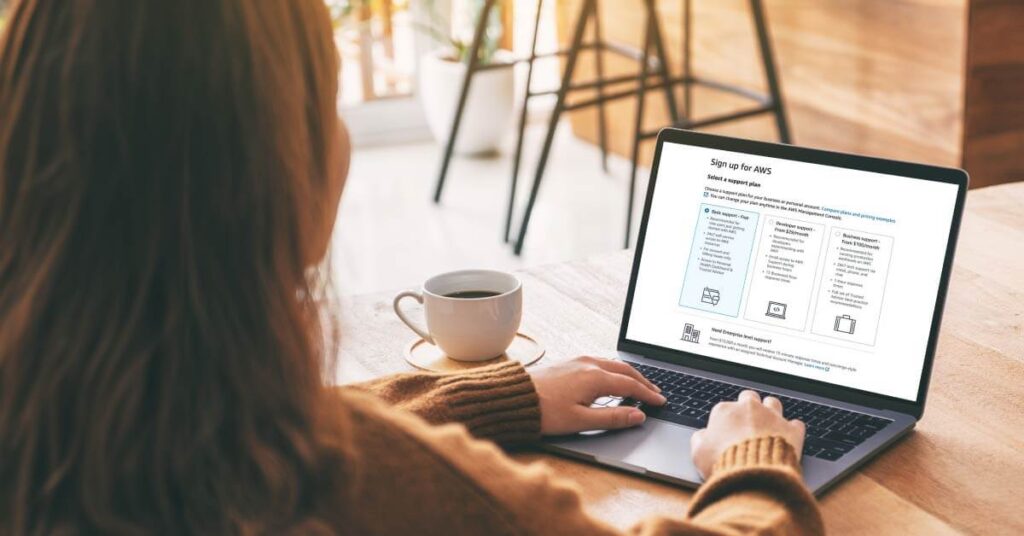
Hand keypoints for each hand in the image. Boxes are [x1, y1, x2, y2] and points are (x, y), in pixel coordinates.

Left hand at [529, 356, 665, 434]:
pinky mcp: (568, 362)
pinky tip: (611, 377)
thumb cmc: (543, 411)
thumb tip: (638, 416)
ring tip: (638, 385)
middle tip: (656, 392)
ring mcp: (577, 360)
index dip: (648, 395)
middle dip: (643, 381)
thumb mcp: (581, 420)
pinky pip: (599, 362)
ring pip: (612, 364)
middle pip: (625, 370)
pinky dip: (613, 370)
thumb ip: (613, 417)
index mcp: (595, 377)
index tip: (660, 402)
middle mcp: (588, 364)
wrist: (513, 398)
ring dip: (628, 374)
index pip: (631, 385)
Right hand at [690, 390, 805, 478]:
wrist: (752, 474)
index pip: (725, 408)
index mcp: (724, 411)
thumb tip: (702, 436)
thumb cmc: (723, 462)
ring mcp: (772, 417)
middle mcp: (749, 408)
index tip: (727, 432)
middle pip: (749, 398)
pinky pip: (796, 424)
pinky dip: (792, 430)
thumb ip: (699, 440)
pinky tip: (788, 438)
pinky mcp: (791, 430)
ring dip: (771, 411)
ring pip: (773, 403)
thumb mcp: (697, 454)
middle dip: (748, 408)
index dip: (726, 421)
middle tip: (747, 423)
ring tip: (768, 425)